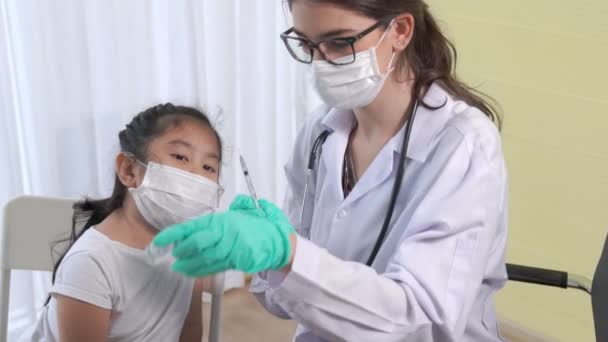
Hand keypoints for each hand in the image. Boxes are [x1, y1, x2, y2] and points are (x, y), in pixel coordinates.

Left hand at [153, 195, 294, 276]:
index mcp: (225, 219)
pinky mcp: (236, 262)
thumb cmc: (264, 226)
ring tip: (179, 267)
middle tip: (174, 254)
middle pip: (197, 244)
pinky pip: (215, 267)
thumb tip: (234, 204)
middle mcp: (226, 234)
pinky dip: (202, 271)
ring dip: (189, 264)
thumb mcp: (250, 210)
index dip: (174, 234)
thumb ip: (237, 206)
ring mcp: (231, 249)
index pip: (193, 226)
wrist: (281, 242)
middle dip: (183, 250)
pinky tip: (193, 273)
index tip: (160, 240)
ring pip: (204, 258)